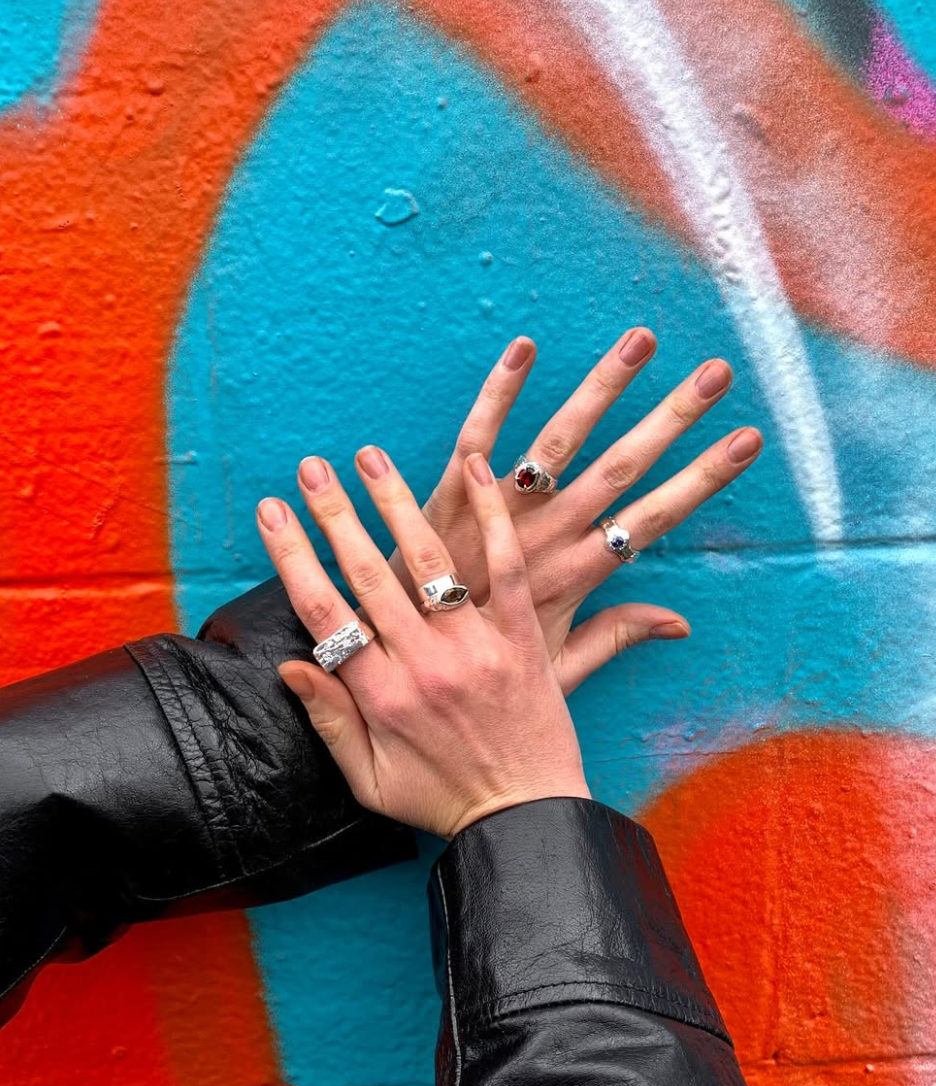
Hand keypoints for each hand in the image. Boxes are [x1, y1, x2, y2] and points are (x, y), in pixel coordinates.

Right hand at [257, 451, 587, 839]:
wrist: (526, 818)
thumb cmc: (443, 802)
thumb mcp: (368, 781)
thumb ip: (328, 721)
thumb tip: (287, 665)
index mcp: (379, 698)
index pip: (324, 614)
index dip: (292, 558)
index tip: (272, 513)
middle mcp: (423, 665)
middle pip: (367, 576)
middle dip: (333, 516)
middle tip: (310, 468)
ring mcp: (475, 648)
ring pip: (429, 562)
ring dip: (395, 503)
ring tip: (369, 457)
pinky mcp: (522, 639)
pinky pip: (507, 568)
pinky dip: (491, 517)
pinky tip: (475, 470)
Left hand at [401, 331, 761, 691]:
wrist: (402, 673)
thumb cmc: (479, 672)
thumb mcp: (557, 666)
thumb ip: (617, 637)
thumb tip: (684, 626)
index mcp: (576, 576)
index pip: (654, 519)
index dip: (703, 479)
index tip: (747, 439)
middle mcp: (545, 539)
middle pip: (620, 469)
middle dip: (672, 420)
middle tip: (717, 374)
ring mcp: (497, 514)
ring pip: (559, 441)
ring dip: (602, 388)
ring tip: (642, 340)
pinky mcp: (448, 498)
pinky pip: (477, 435)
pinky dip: (500, 392)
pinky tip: (525, 346)